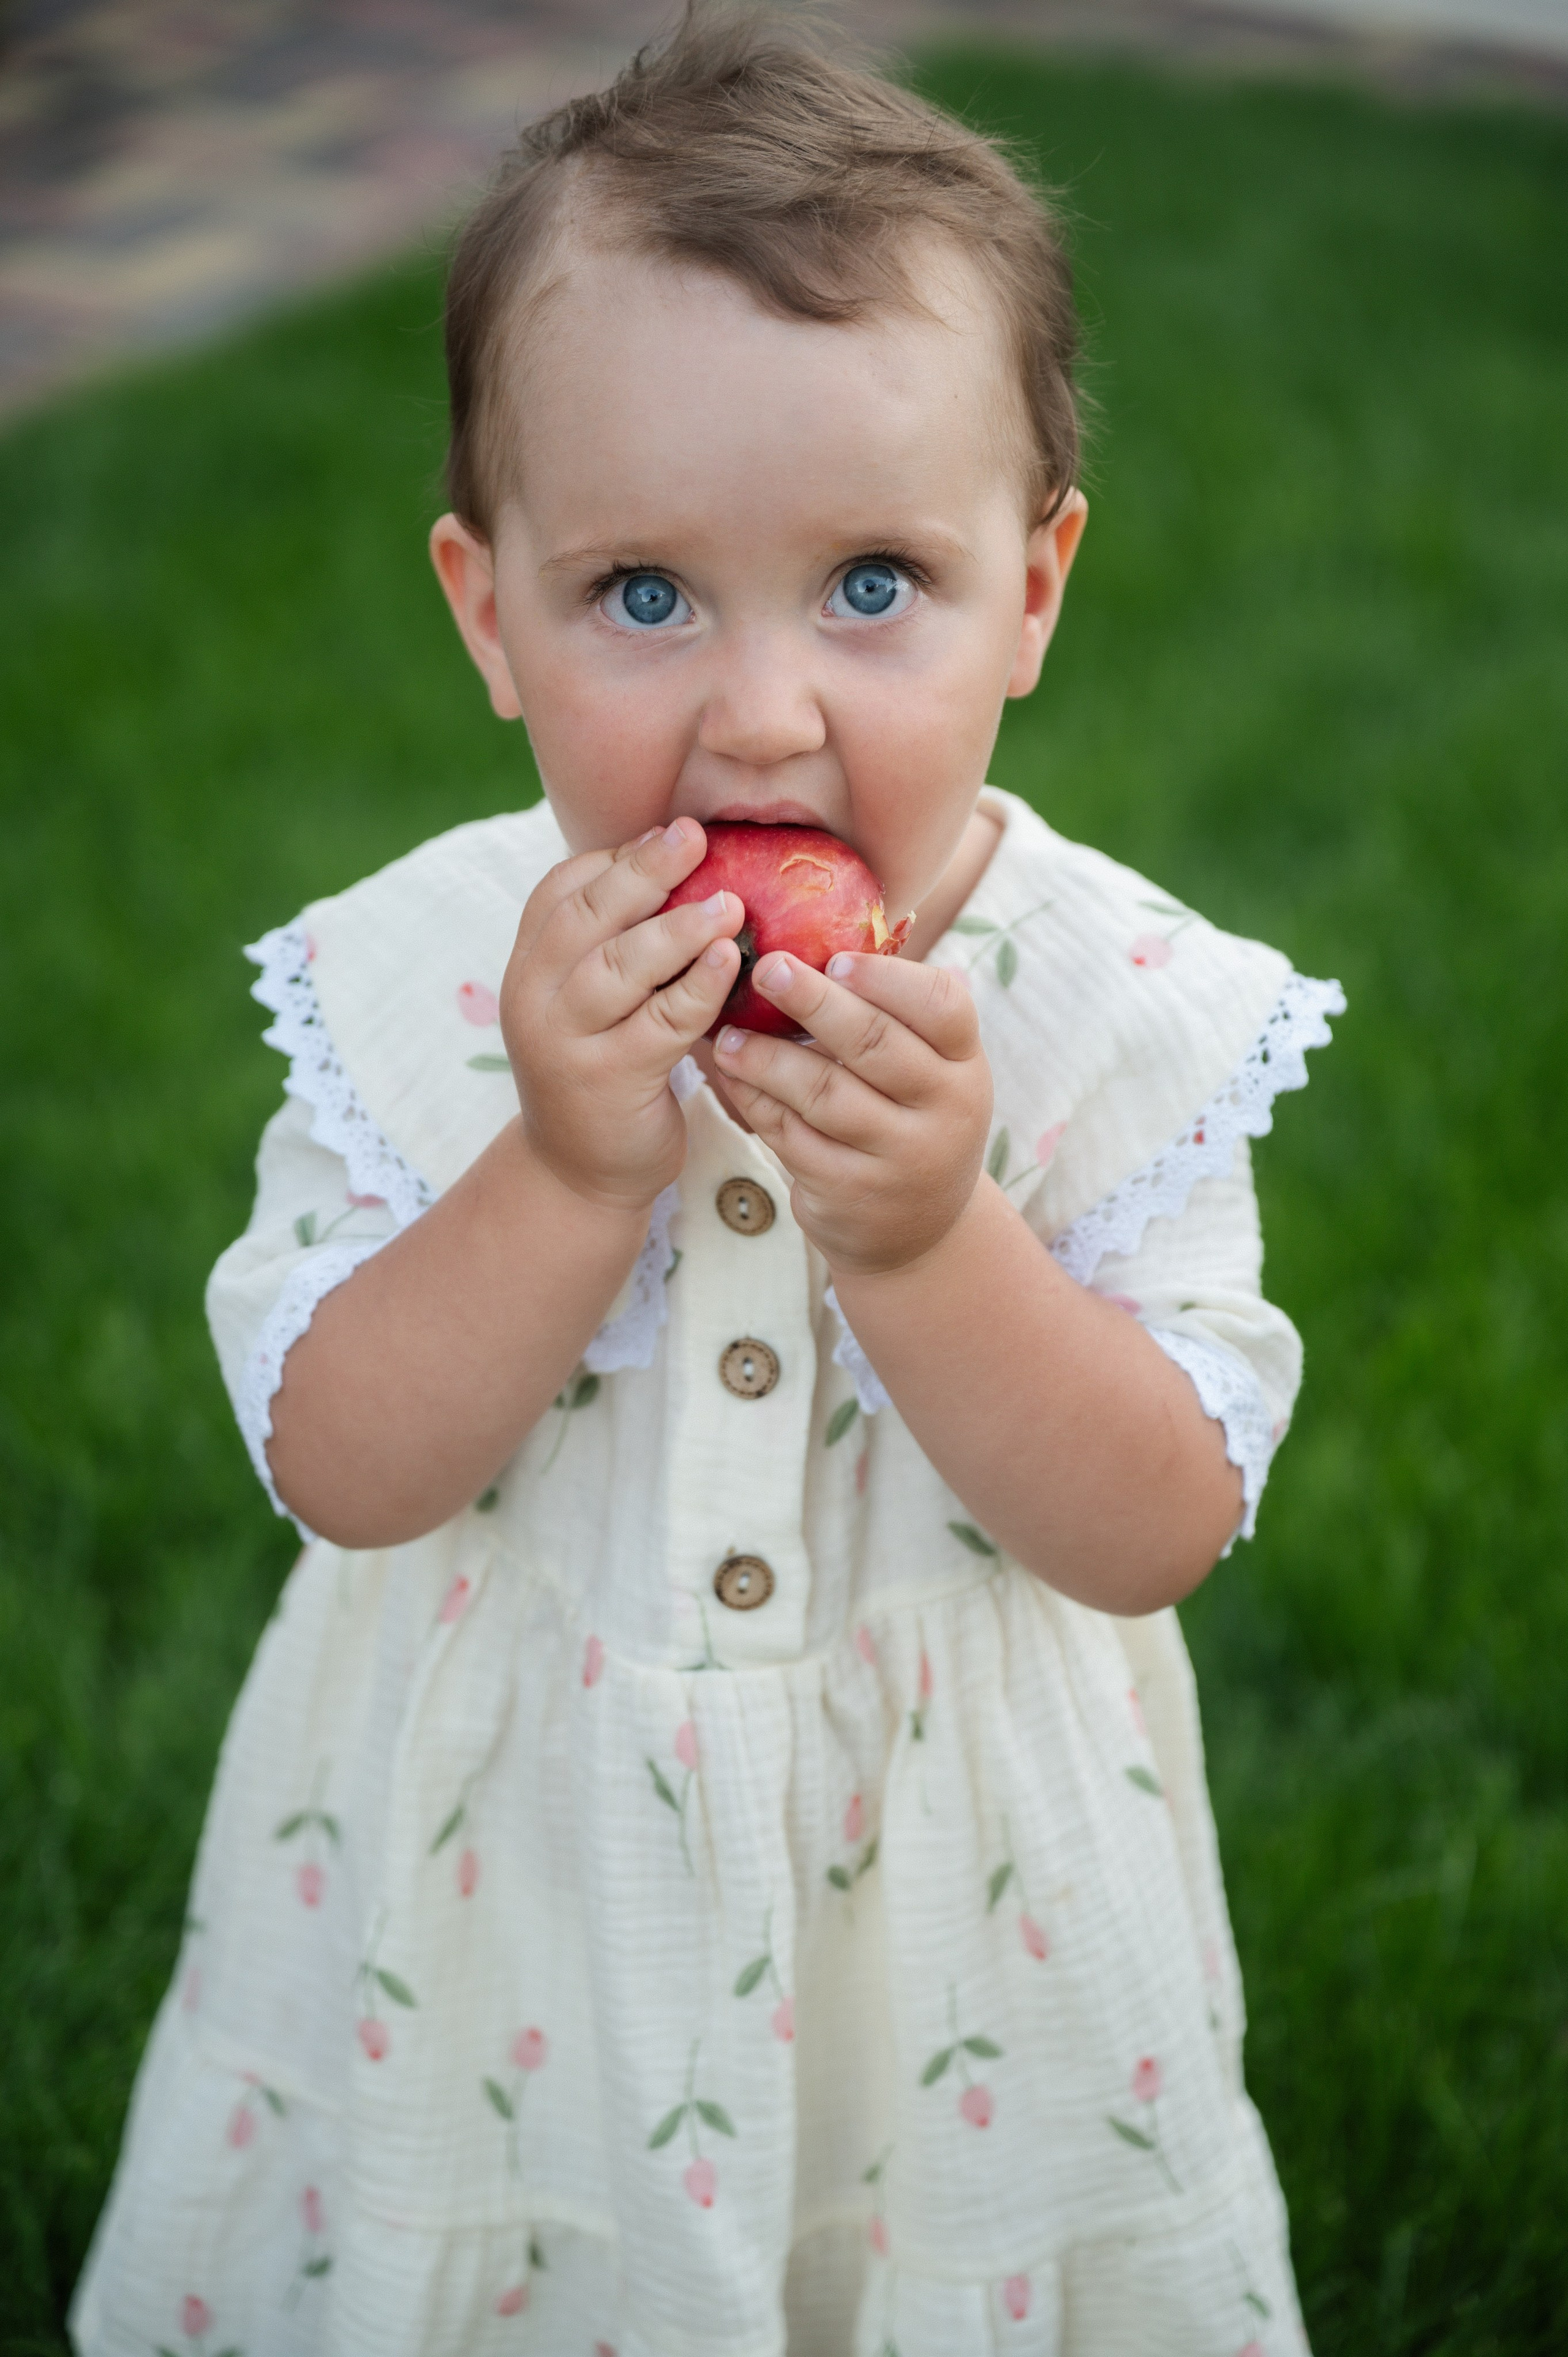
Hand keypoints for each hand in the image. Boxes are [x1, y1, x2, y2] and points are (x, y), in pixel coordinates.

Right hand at [501, 819, 741, 1209]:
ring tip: (730, 902)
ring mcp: (564, 1040)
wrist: (579, 1173)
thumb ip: (613, 943)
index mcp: (529, 966)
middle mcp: (534, 997)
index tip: (671, 831)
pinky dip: (698, 986)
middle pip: (588, 916)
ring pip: (621, 964)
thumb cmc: (603, 1070)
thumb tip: (677, 860)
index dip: (615, 857)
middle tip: (696, 836)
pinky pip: (661, 1021)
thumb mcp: (590, 1002)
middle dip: (644, 870)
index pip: (559, 891)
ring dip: (678, 927)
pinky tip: (729, 961)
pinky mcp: (606, 1080)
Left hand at [711, 951, 991, 1273]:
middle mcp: (944, 1109)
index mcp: (965, 1064)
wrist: (918, 1232)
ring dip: (767, 1058)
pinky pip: (793, 1137)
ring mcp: (900, 1156)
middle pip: (875, 1044)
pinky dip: (757, 1103)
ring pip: (824, 1093)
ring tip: (727, 1035)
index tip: (836, 958)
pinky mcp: (852, 1192)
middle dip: (813, 1002)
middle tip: (765, 969)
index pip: (942, 1006)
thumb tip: (826, 939)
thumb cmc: (910, 1121)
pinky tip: (732, 1078)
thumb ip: (898, 1018)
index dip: (888, 979)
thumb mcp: (930, 1074)